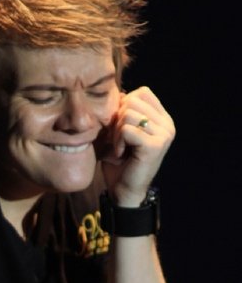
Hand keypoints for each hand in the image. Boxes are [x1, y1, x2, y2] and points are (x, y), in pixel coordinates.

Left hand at [98, 87, 174, 205]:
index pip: (141, 92)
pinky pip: (127, 129)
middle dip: (117, 118)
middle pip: (133, 100)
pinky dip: (117, 140)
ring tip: (118, 146)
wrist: (123, 190)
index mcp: (162, 118)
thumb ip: (122, 111)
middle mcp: (168, 125)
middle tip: (116, 139)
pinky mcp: (155, 146)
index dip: (123, 105)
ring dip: (115, 131)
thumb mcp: (120, 130)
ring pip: (129, 114)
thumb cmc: (118, 160)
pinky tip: (120, 153)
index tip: (119, 126)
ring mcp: (164, 135)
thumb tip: (118, 92)